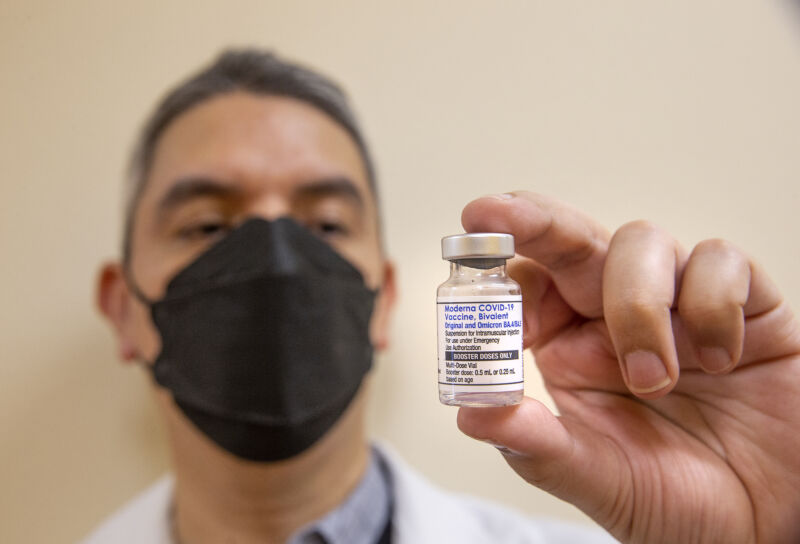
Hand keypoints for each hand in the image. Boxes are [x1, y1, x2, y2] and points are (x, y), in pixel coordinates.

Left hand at [456, 192, 799, 543]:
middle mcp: (614, 315)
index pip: (525, 282)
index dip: (499, 268)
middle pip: (571, 240)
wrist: (770, 525)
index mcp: (567, 348)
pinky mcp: (743, 303)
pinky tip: (721, 359)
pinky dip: (713, 303)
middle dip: (535, 222)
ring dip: (638, 305)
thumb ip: (538, 448)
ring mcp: (677, 304)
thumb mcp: (598, 481)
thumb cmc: (677, 502)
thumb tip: (471, 412)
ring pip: (640, 242)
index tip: (480, 271)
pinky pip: (720, 261)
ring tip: (655, 382)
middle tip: (499, 214)